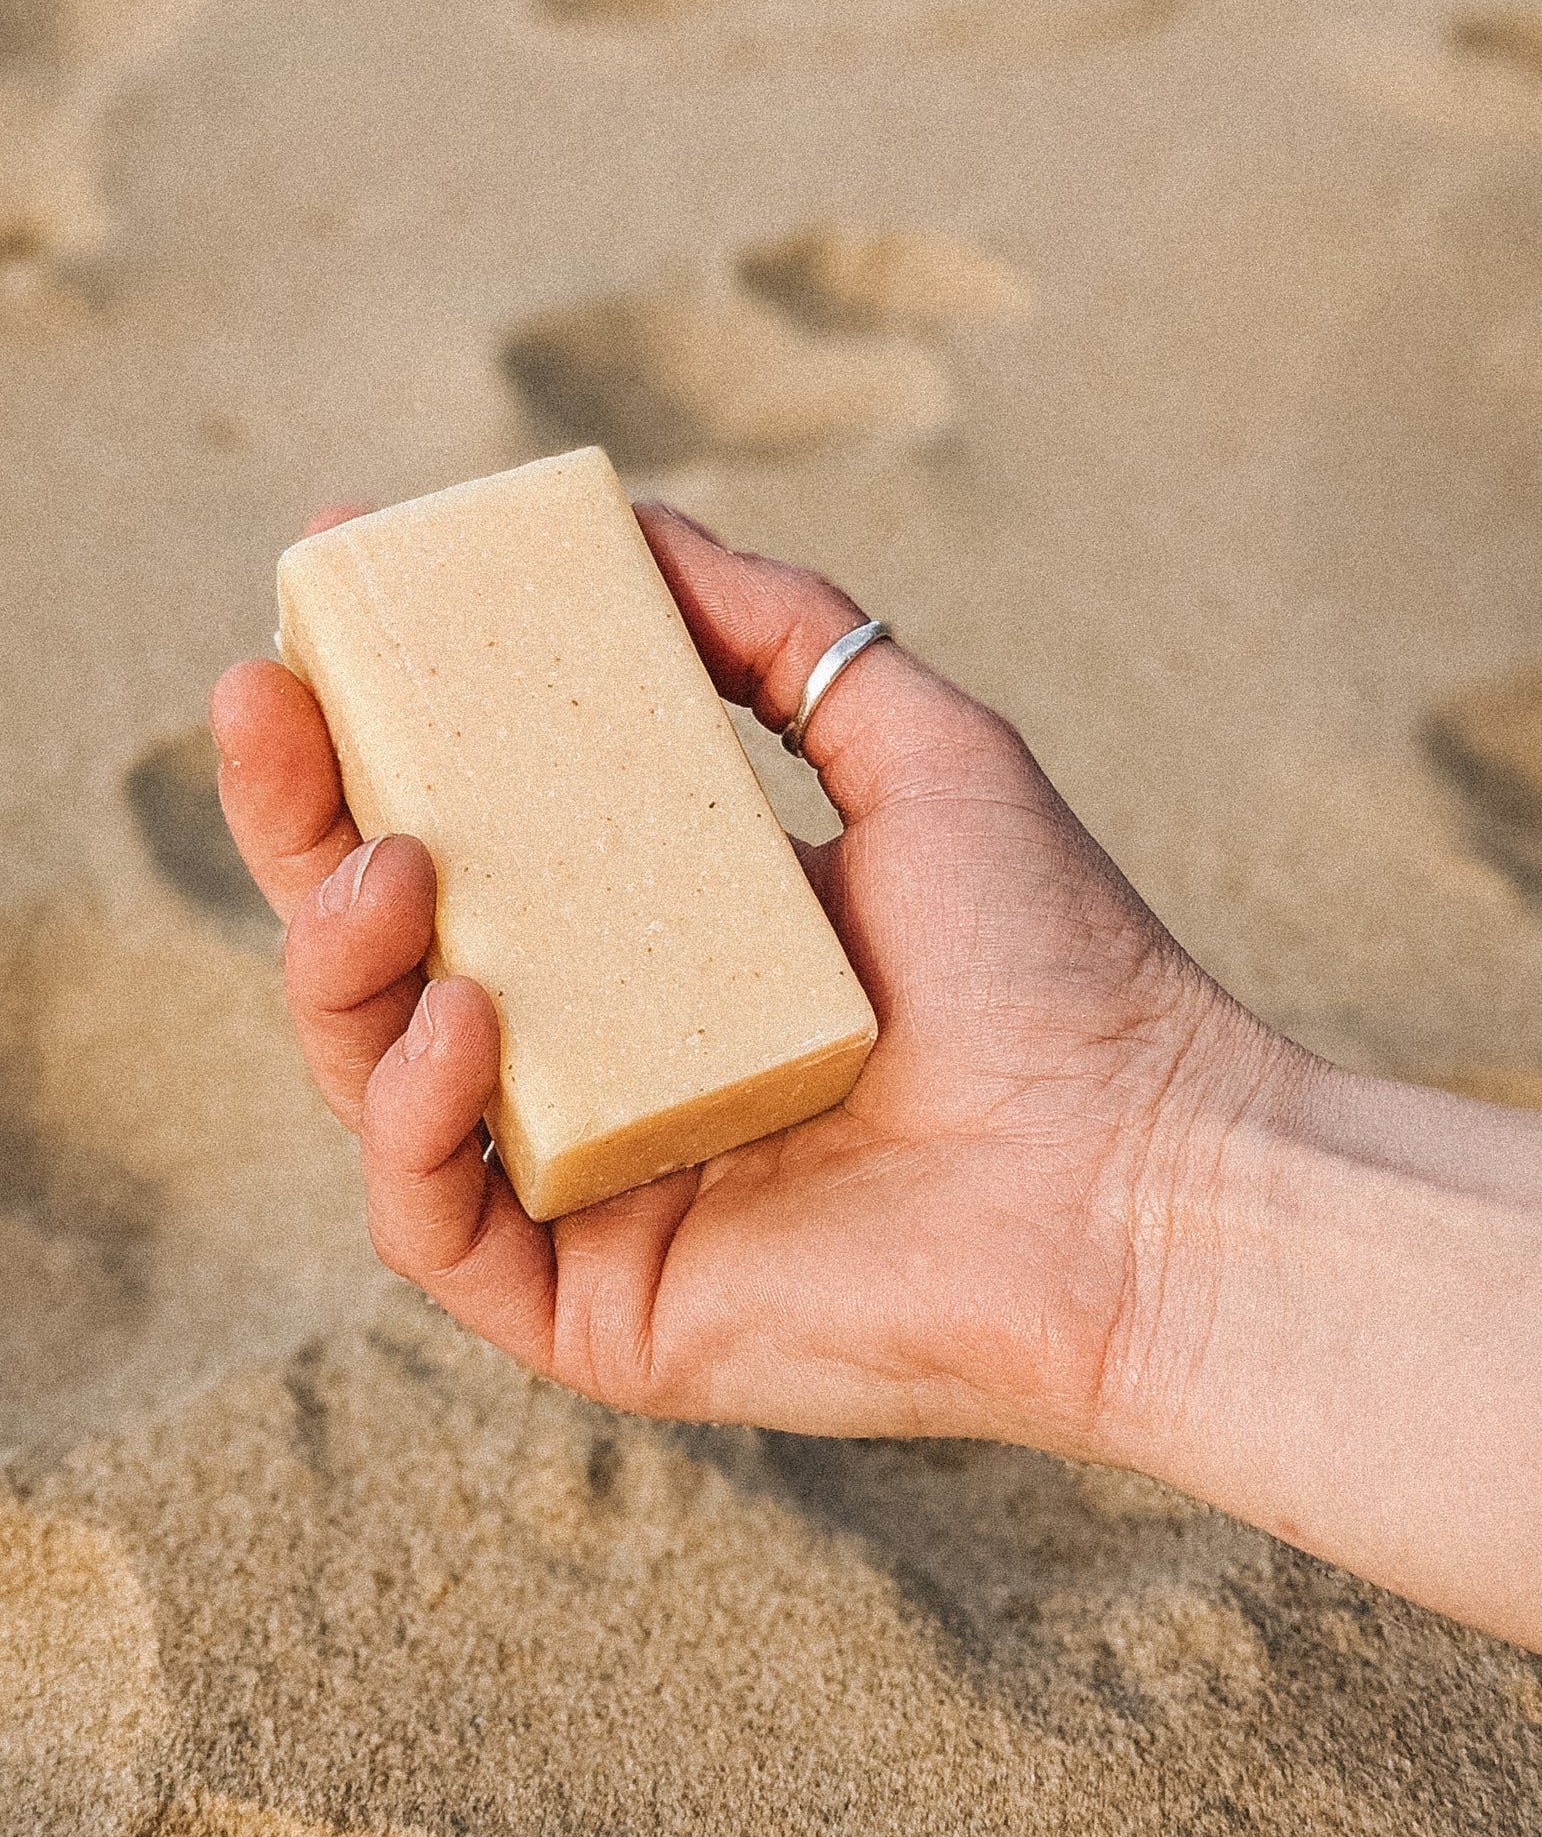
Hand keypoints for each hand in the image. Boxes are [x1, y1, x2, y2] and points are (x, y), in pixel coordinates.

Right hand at [210, 504, 1273, 1457]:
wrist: (1151, 1177)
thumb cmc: (1053, 965)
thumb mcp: (915, 746)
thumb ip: (779, 631)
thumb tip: (636, 525)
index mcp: (653, 941)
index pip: (469, 827)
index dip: (377, 722)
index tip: (322, 592)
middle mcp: (597, 1059)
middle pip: (383, 946)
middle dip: (298, 822)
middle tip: (263, 702)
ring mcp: (584, 1187)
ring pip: (374, 1077)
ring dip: (339, 959)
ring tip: (391, 863)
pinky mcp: (589, 1311)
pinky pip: (436, 1225)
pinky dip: (410, 1124)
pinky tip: (452, 1023)